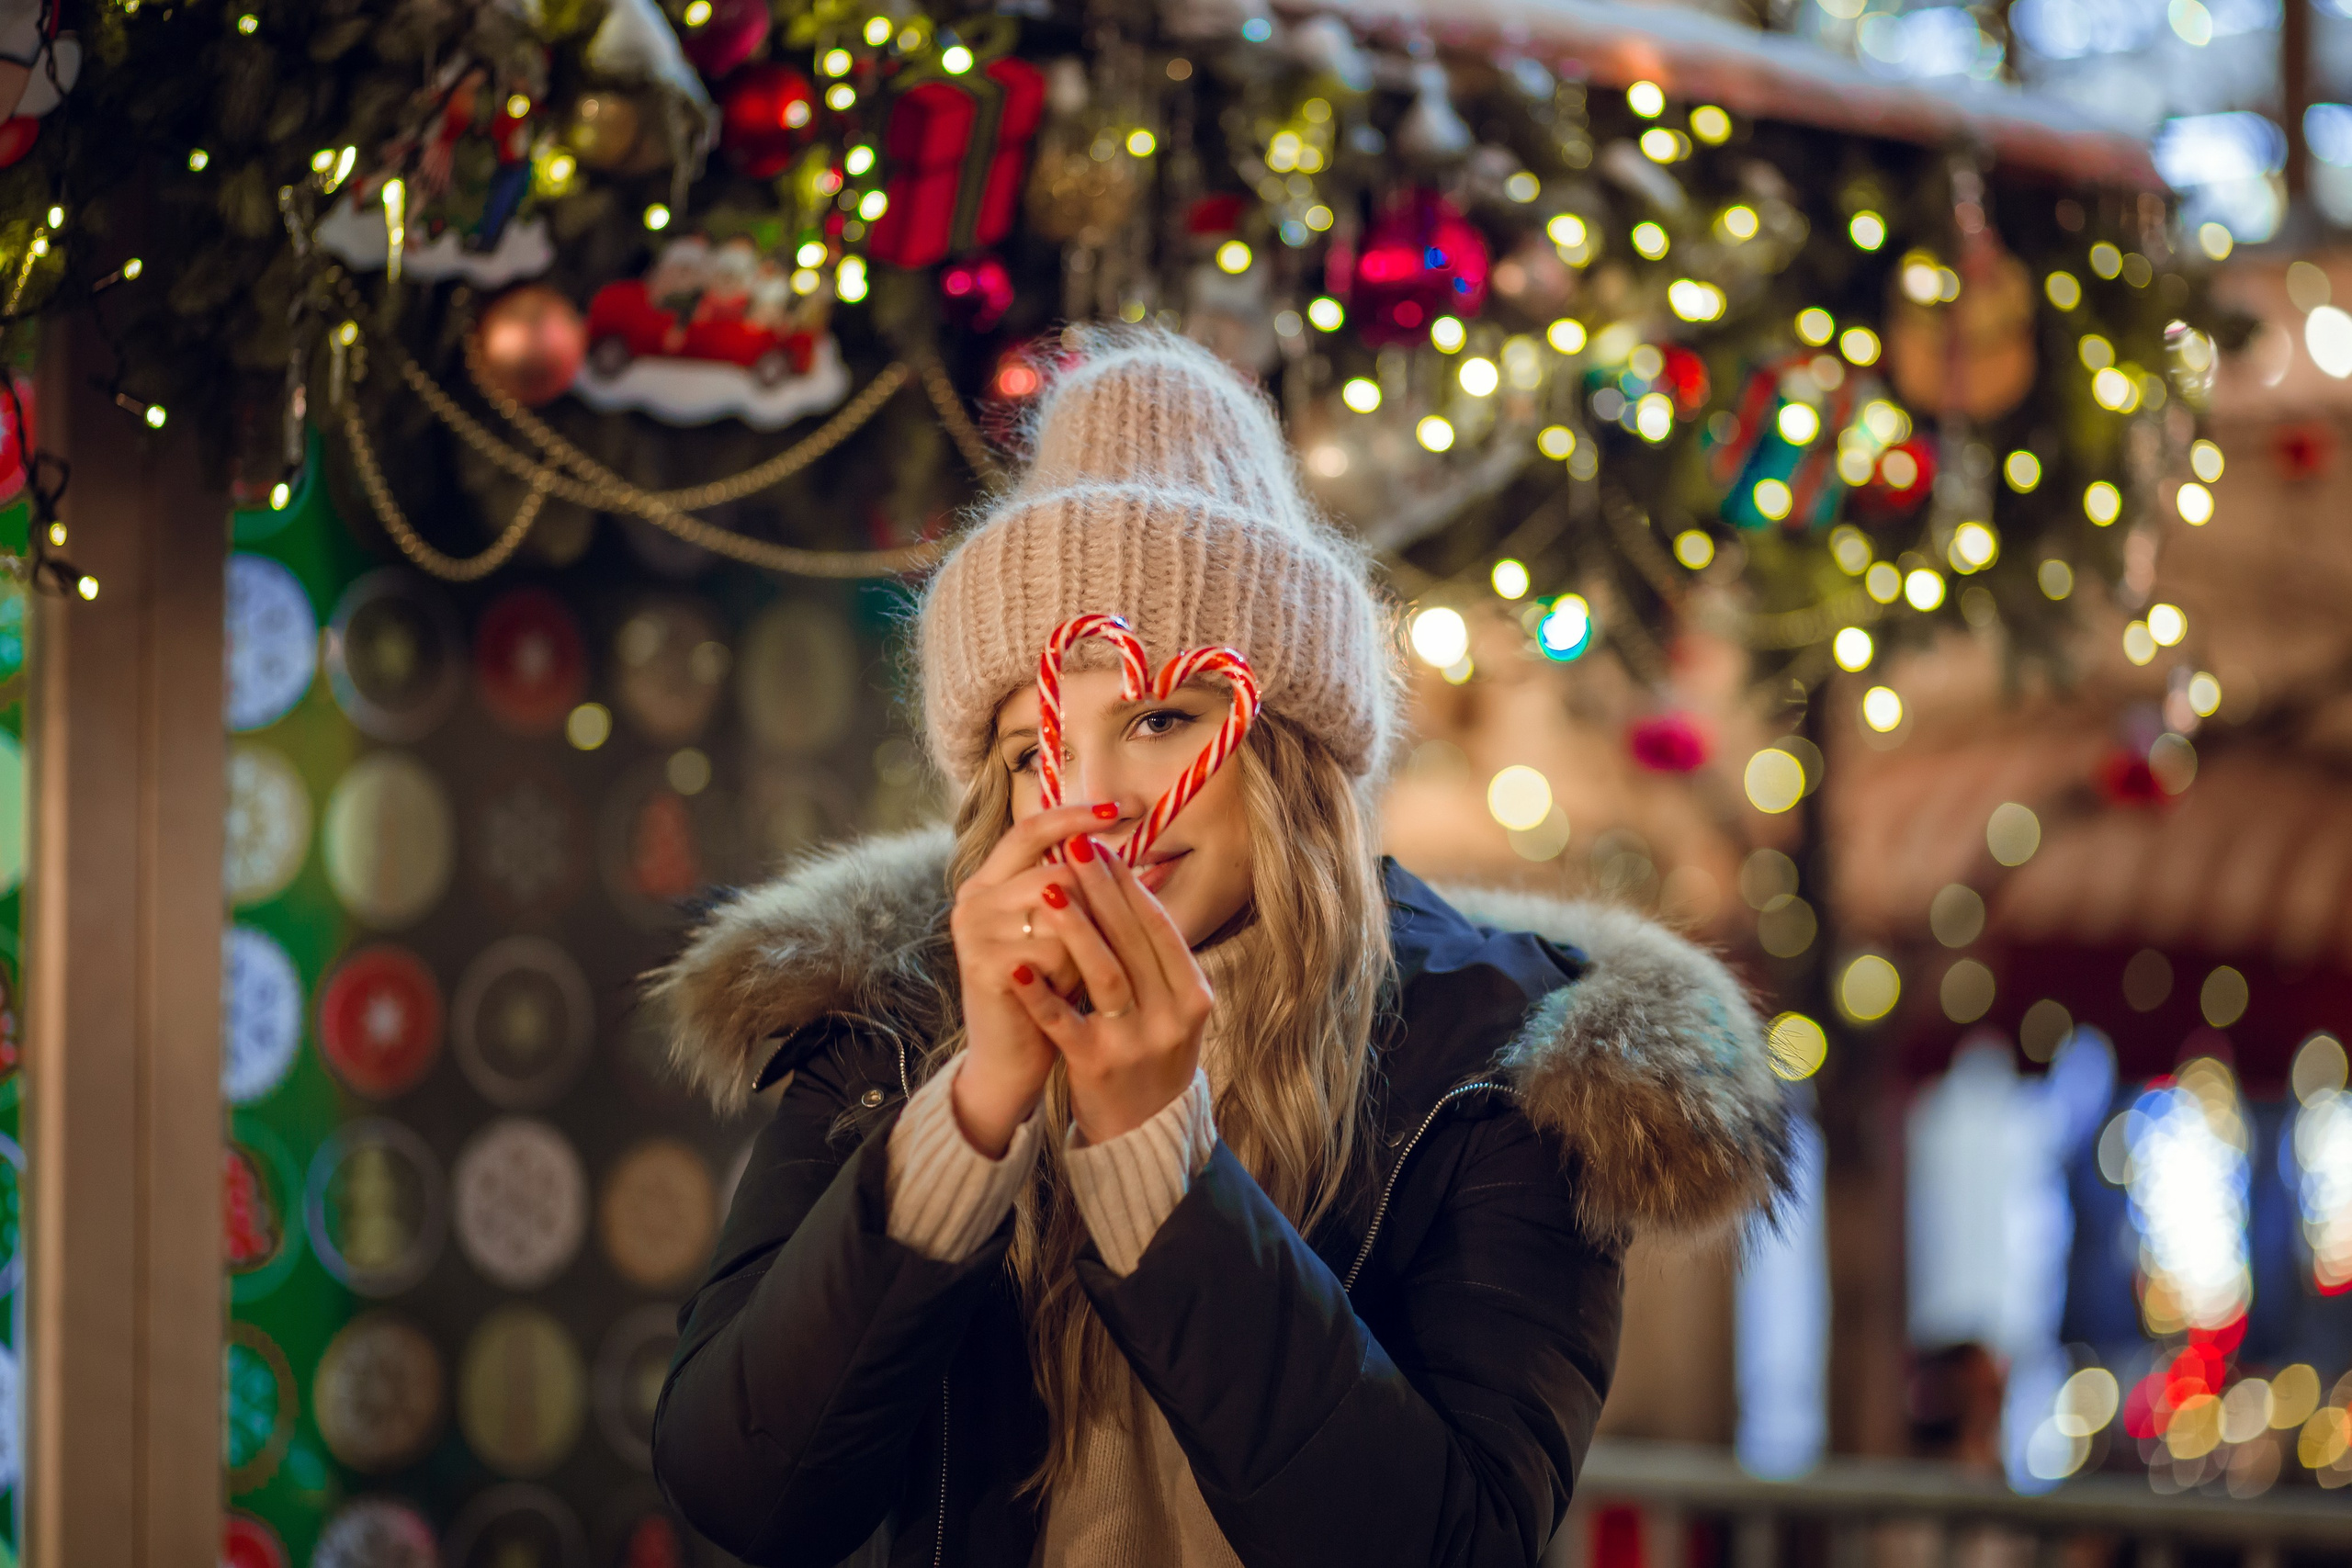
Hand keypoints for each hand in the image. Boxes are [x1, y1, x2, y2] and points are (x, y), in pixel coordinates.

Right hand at [947, 802, 1117, 1155]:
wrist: (1013, 1059)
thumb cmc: (1049, 992)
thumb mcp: (1068, 934)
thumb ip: (1089, 893)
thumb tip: (1143, 856)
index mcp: (991, 881)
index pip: (1033, 830)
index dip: (1077, 816)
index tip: (1124, 807)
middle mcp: (974, 898)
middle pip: (1055, 872)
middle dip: (1093, 906)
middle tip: (1103, 940)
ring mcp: (974, 931)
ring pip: (1059, 911)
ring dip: (1083, 944)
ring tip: (1076, 974)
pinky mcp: (982, 965)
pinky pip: (1052, 953)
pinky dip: (1069, 973)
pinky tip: (1064, 993)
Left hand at [1010, 835, 1213, 1145]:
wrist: (1146, 1133)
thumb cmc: (1152, 1054)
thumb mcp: (1173, 1007)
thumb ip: (1155, 955)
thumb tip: (1125, 880)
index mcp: (1193, 994)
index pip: (1158, 926)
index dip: (1127, 882)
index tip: (1099, 844)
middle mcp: (1172, 1016)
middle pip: (1133, 940)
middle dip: (1100, 888)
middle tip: (1073, 845)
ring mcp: (1136, 1043)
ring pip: (1106, 974)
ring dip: (1076, 928)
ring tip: (1049, 887)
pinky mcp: (1098, 1067)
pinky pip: (1066, 1023)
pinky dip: (1041, 995)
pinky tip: (1017, 966)